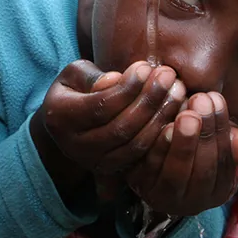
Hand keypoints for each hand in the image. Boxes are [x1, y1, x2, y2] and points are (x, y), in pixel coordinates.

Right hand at [33, 61, 185, 181]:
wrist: (68, 122)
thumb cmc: (76, 89)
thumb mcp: (75, 74)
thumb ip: (92, 76)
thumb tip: (115, 80)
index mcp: (60, 118)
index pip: (100, 106)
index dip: (127, 88)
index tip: (146, 67)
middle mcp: (75, 146)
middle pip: (120, 128)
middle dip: (149, 100)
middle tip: (169, 76)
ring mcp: (94, 163)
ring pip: (134, 145)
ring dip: (160, 117)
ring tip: (177, 90)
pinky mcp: (112, 170)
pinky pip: (142, 156)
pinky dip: (161, 135)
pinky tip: (176, 112)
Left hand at [127, 93, 237, 216]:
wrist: (151, 143)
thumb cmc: (192, 136)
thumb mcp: (213, 137)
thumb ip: (231, 141)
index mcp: (218, 190)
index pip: (225, 165)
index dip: (222, 132)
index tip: (216, 99)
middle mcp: (193, 202)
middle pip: (203, 173)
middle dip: (205, 136)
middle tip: (201, 102)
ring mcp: (165, 198)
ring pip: (178, 175)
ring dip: (184, 143)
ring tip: (187, 115)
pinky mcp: (140, 186)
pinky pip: (151, 170)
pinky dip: (160, 148)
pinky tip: (165, 126)